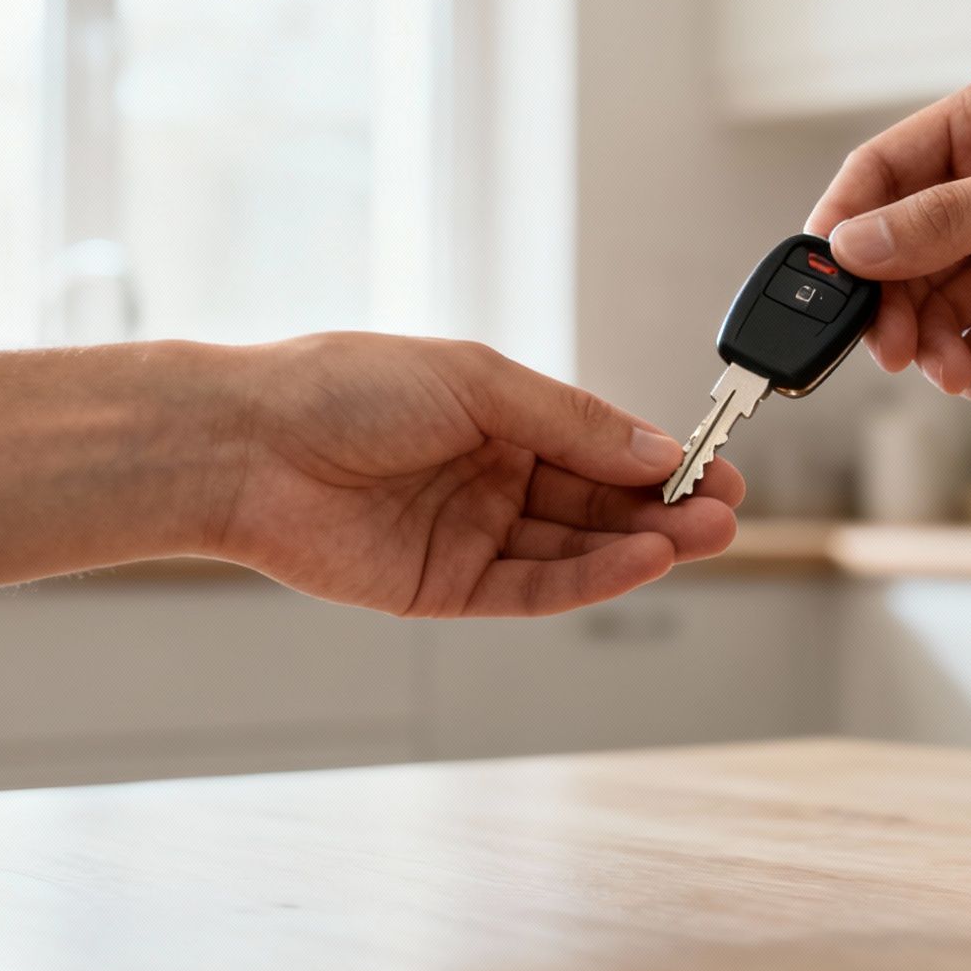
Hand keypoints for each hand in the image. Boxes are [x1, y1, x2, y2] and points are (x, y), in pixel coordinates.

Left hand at [213, 333, 741, 616]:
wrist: (245, 446)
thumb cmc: (341, 389)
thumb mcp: (477, 382)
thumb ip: (572, 422)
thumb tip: (657, 448)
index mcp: (499, 417)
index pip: (600, 445)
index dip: (661, 461)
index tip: (720, 470)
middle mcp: (490, 477)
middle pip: (597, 503)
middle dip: (664, 509)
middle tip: (726, 515)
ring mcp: (470, 535)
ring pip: (574, 549)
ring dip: (640, 546)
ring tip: (700, 539)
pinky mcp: (446, 588)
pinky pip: (532, 589)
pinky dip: (589, 580)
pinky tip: (638, 560)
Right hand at [805, 68, 970, 401]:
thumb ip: (947, 221)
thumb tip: (853, 244)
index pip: (885, 172)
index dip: (845, 227)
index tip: (821, 286)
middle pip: (901, 250)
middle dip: (889, 303)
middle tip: (893, 350)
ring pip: (937, 304)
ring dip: (932, 344)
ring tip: (953, 370)